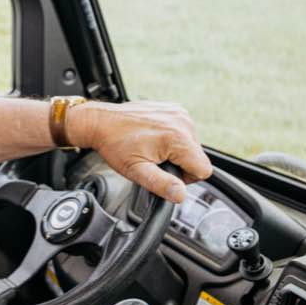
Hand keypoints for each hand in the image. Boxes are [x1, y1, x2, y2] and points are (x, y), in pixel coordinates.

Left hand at [67, 99, 211, 202]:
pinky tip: (154, 138)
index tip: (165, 172)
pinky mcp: (175, 109)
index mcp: (177, 138)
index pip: (203, 170)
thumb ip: (162, 184)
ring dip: (176, 151)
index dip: (185, 178)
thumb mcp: (137, 171)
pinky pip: (185, 132)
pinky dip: (173, 138)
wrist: (102, 122)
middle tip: (155, 161)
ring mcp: (179, 113)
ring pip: (192, 146)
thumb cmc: (115, 145)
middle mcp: (183, 122)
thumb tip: (181, 195)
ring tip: (153, 149)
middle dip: (179, 164)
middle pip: (198, 158)